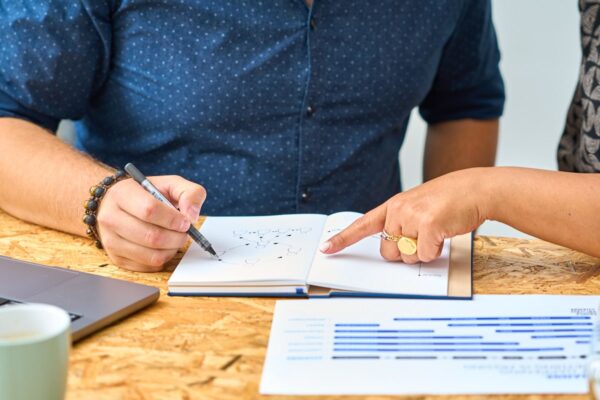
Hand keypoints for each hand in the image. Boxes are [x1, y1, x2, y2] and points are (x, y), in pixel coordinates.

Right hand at [96, 175, 206, 271]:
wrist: (116, 204)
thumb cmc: (146, 194)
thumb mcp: (170, 183)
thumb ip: (189, 193)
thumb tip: (192, 215)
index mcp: (122, 194)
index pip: (149, 210)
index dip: (173, 219)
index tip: (185, 221)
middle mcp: (110, 218)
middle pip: (152, 237)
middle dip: (177, 237)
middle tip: (184, 232)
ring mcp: (110, 241)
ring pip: (151, 255)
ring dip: (172, 249)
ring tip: (175, 238)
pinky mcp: (116, 258)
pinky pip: (148, 266)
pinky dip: (163, 259)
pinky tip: (163, 247)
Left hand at [320, 168, 489, 262]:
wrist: (476, 189)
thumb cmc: (450, 200)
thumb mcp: (419, 206)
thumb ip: (402, 223)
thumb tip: (397, 249)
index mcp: (393, 206)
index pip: (363, 225)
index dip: (343, 238)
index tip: (326, 248)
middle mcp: (398, 210)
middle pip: (388, 251)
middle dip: (404, 252)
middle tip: (423, 236)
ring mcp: (412, 217)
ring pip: (407, 255)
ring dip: (423, 252)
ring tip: (436, 231)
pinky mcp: (427, 226)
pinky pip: (424, 255)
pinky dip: (436, 251)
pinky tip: (444, 234)